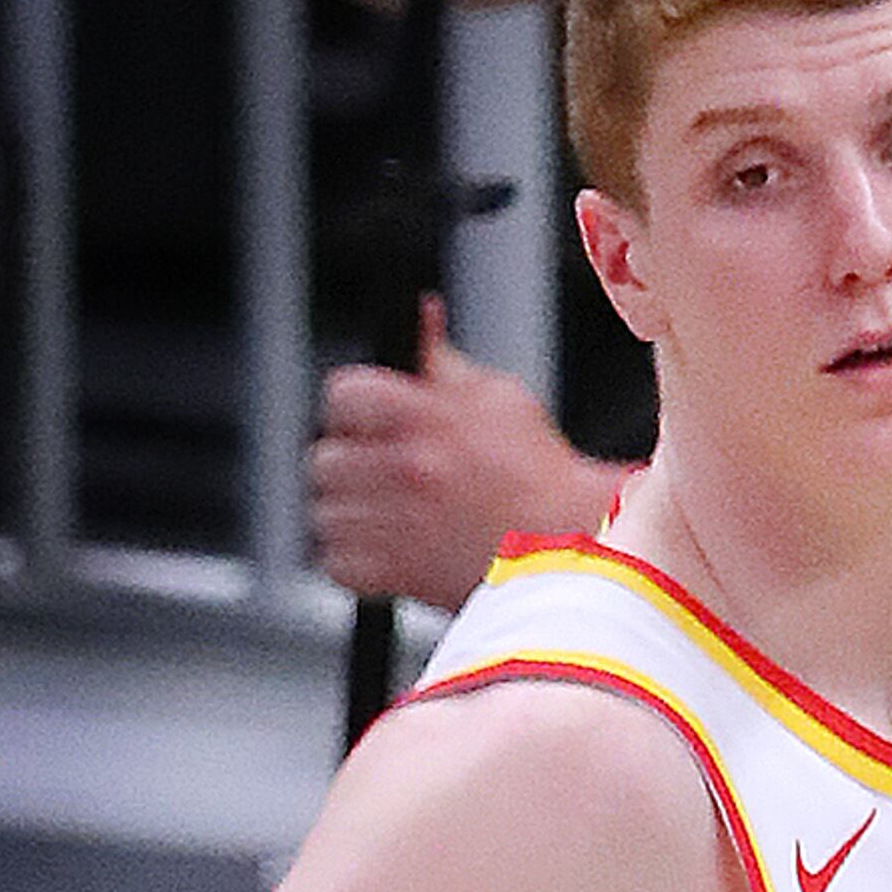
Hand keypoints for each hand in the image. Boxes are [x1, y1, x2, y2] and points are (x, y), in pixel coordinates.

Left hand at [310, 299, 609, 609]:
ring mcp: (396, 527)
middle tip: (378, 474)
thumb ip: (441, 360)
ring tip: (387, 515)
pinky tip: (386, 550)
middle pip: (325, 460)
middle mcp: (405, 471)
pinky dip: (353, 562)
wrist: (566, 554)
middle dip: (348, 465)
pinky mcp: (394, 577)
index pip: (342, 396)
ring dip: (348, 515)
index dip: (351, 408)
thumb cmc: (538, 480)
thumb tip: (420, 314)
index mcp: (425, 420)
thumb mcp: (497, 397)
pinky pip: (336, 564)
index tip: (365, 420)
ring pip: (325, 515)